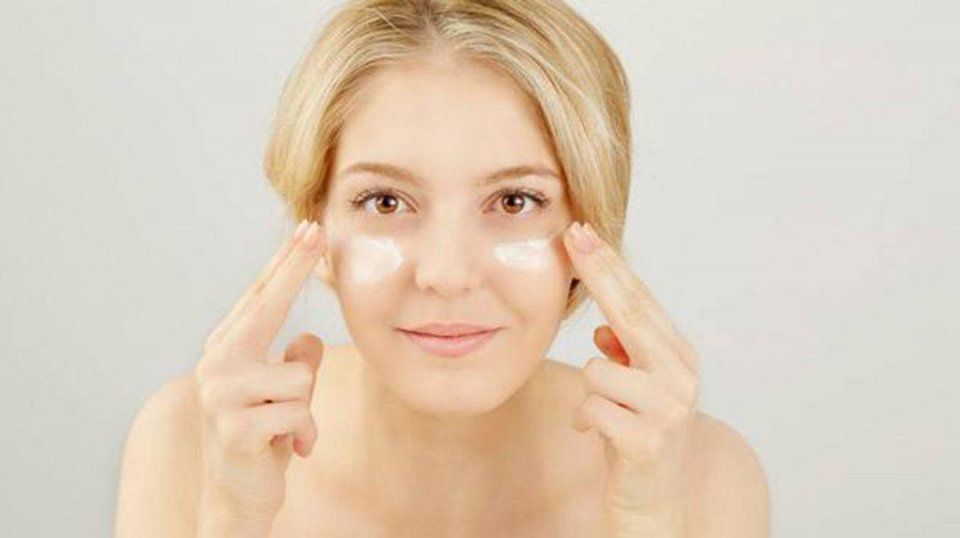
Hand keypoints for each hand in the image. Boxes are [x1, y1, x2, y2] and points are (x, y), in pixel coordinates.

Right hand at [193, 219, 327, 527]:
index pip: (260, 299)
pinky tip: (288, 451)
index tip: (307, 230)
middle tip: (315, 231)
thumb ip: (291, 362)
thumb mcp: (282, 396)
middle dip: (292, 267)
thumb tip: (306, 338)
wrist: (236, 499)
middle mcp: (217, 364)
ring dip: (306, 410)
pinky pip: (298, 415)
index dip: (284, 264)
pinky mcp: (235, 426)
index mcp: (227, 352)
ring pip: (299, 378)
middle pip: (265, 306)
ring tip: (287, 431)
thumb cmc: (262, 440)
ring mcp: (221, 395)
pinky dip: (305, 436)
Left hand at [562, 221, 699, 537]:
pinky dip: (586, 421)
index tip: (583, 232)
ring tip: (607, 414)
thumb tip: (605, 328)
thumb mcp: (633, 389)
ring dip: (592, 391)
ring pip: (599, 369)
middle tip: (574, 236)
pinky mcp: (647, 439)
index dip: (610, 265)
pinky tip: (599, 436)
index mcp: (678, 357)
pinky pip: (592, 408)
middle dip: (599, 272)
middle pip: (630, 313)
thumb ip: (626, 354)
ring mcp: (668, 408)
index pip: (638, 301)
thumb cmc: (636, 437)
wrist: (653, 504)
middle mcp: (681, 376)